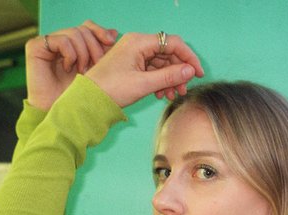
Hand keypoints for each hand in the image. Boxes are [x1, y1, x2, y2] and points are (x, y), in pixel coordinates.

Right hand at [25, 20, 117, 109]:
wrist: (59, 113)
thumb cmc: (77, 97)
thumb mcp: (95, 71)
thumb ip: (103, 52)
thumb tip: (114, 31)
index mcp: (72, 46)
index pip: (87, 27)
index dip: (99, 31)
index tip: (111, 42)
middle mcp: (58, 41)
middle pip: (83, 29)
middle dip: (94, 47)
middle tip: (97, 66)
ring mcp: (46, 43)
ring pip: (74, 33)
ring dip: (83, 54)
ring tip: (82, 72)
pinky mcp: (35, 46)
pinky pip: (62, 41)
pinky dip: (70, 55)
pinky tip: (68, 69)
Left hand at [86, 32, 204, 106]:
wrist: (89, 99)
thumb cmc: (111, 89)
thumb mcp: (143, 84)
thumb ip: (168, 76)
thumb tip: (190, 71)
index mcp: (139, 42)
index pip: (172, 43)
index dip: (188, 58)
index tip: (197, 73)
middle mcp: (137, 44)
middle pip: (168, 53)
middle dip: (178, 72)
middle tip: (183, 89)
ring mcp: (134, 55)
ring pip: (161, 63)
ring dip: (169, 79)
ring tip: (172, 95)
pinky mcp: (131, 65)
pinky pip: (152, 70)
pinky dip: (159, 81)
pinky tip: (161, 94)